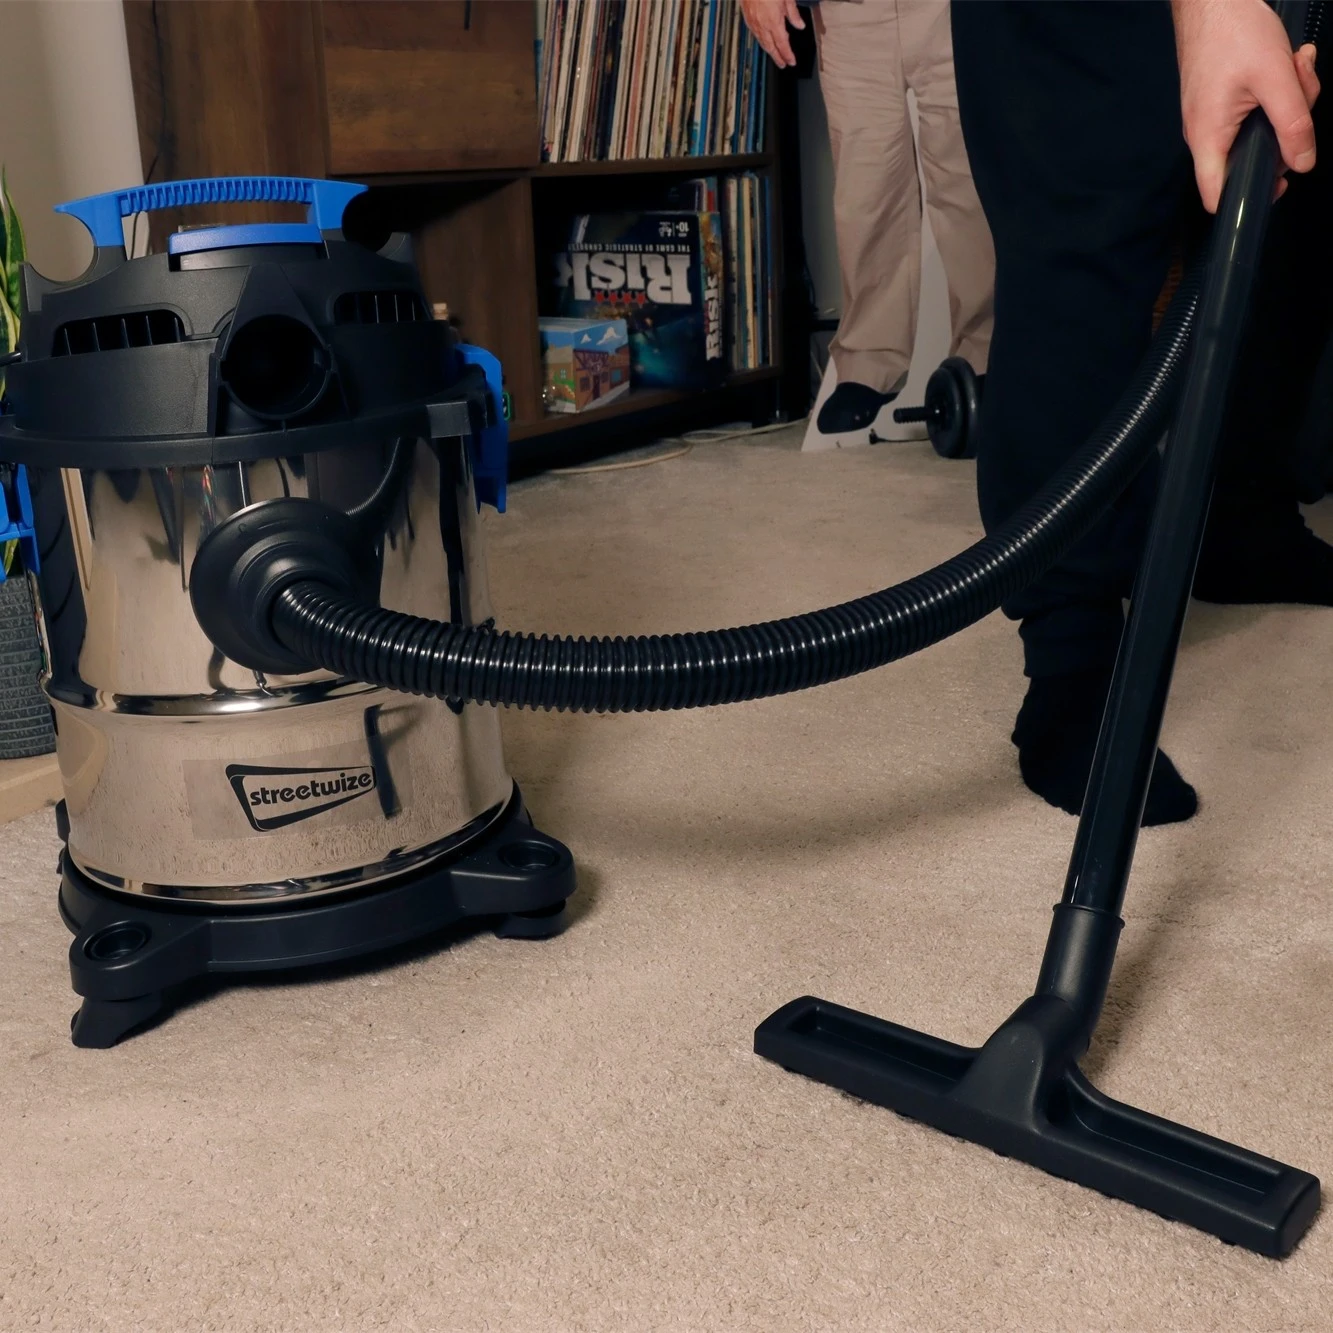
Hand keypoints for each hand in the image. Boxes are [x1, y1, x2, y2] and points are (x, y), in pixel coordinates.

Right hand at [740, 0, 804, 68]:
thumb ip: (793, 13)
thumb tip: (799, 25)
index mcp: (774, 21)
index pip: (782, 44)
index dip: (787, 55)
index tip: (791, 62)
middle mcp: (763, 25)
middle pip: (771, 48)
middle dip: (778, 57)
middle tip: (783, 64)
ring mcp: (754, 23)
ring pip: (762, 43)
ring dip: (770, 51)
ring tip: (776, 56)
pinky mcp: (748, 19)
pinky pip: (756, 35)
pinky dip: (762, 42)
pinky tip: (766, 42)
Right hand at [1174, 0, 1319, 211]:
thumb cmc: (1234, 33)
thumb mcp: (1276, 78)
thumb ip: (1293, 124)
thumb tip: (1305, 164)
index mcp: (1209, 139)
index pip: (1217, 195)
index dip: (1246, 199)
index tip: (1278, 184)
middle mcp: (1205, 135)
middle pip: (1249, 158)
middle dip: (1285, 131)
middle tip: (1301, 94)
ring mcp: (1213, 117)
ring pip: (1259, 130)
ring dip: (1288, 102)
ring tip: (1296, 64)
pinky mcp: (1222, 101)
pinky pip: (1255, 110)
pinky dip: (1278, 90)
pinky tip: (1288, 63)